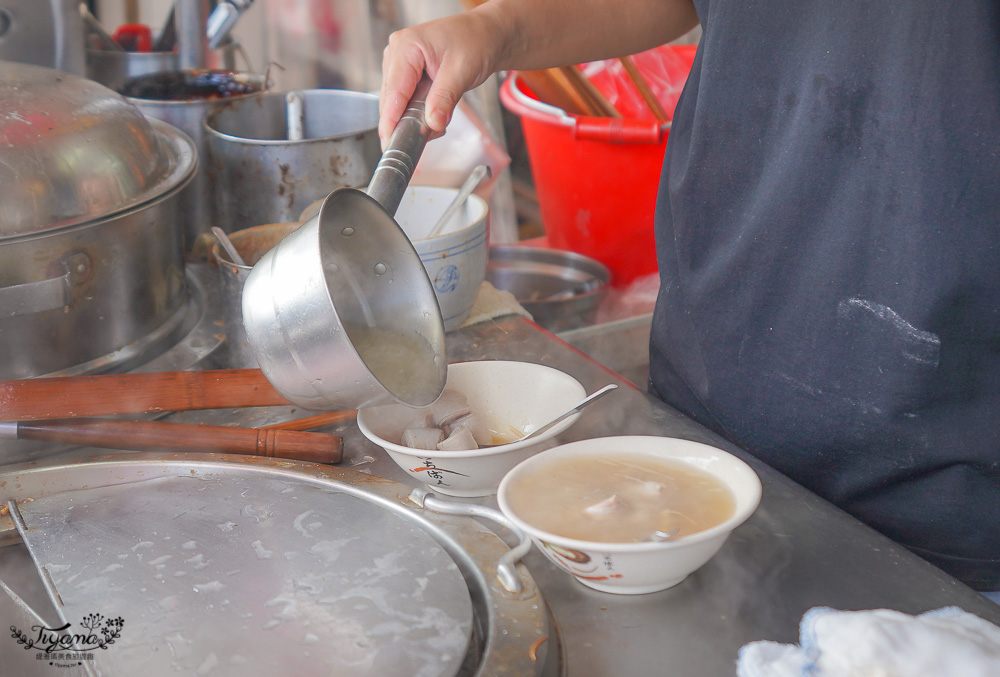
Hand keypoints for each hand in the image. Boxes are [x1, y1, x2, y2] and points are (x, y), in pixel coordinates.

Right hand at [379, 11, 505, 147]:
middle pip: (392, 99)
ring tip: (438, 125)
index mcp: (406, 46)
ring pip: (398, 103)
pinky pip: (407, 101)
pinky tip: (435, 116)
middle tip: (423, 143)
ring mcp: (400, 64)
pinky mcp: (407, 74)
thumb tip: (433, 123)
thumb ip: (445, 98)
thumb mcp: (462, 71)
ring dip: (415, 119)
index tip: (390, 142)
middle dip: (405, 123)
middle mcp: (397, 53)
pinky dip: (419, 113)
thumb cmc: (476, 42)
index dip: (391, 119)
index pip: (394, 90)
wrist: (487, 35)